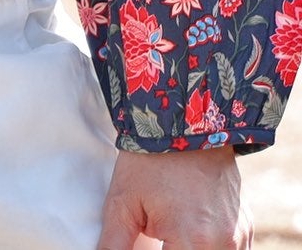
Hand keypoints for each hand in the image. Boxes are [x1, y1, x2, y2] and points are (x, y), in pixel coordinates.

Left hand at [96, 146, 251, 249]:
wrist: (185, 122)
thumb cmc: (150, 160)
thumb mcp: (122, 202)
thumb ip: (114, 244)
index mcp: (192, 240)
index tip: (149, 242)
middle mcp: (222, 243)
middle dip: (174, 249)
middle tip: (158, 235)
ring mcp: (238, 236)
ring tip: (172, 234)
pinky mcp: (245, 227)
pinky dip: (209, 249)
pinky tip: (189, 234)